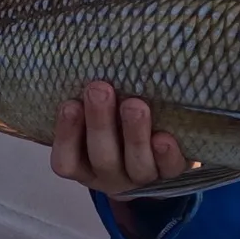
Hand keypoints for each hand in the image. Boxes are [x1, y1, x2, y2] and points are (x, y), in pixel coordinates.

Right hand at [49, 81, 188, 197]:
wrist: (166, 151)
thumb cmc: (122, 124)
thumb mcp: (104, 117)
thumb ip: (95, 101)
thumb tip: (90, 58)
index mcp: (86, 165)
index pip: (67, 161)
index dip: (66, 135)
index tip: (69, 104)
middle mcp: (111, 176)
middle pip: (102, 157)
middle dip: (100, 123)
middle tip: (99, 89)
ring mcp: (142, 180)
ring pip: (136, 164)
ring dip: (134, 134)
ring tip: (134, 105)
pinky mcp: (173, 176)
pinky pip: (169, 170)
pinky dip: (167, 155)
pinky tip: (164, 138)